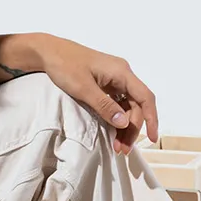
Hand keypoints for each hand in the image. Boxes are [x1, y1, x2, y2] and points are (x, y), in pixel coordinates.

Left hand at [30, 35, 159, 153]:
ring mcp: (114, 79)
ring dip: (124, 125)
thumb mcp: (83, 88)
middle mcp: (122, 74)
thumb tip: (124, 123)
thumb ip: (105, 106)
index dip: (151, 119)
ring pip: (127, 106)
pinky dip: (116, 118)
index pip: (145, 97)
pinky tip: (112, 132)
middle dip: (132, 128)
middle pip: (136, 105)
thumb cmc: (64, 65)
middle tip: (122, 149)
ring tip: (117, 146)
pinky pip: (117, 103)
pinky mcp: (105, 83)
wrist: (48, 52)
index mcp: (121, 72)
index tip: (152, 138)